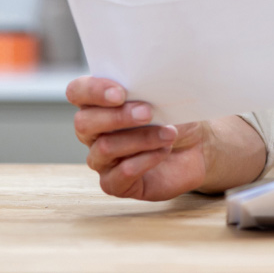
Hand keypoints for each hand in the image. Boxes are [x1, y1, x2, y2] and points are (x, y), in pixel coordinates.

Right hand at [66, 76, 208, 200]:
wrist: (196, 147)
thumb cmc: (175, 117)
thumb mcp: (163, 97)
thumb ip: (145, 90)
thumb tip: (142, 89)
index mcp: (98, 103)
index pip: (77, 92)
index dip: (93, 91)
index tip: (120, 93)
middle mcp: (93, 132)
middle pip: (83, 123)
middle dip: (117, 116)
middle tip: (147, 112)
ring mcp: (102, 160)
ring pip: (105, 148)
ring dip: (140, 138)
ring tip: (169, 133)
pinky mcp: (116, 184)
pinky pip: (120, 174)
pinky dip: (145, 160)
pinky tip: (164, 151)